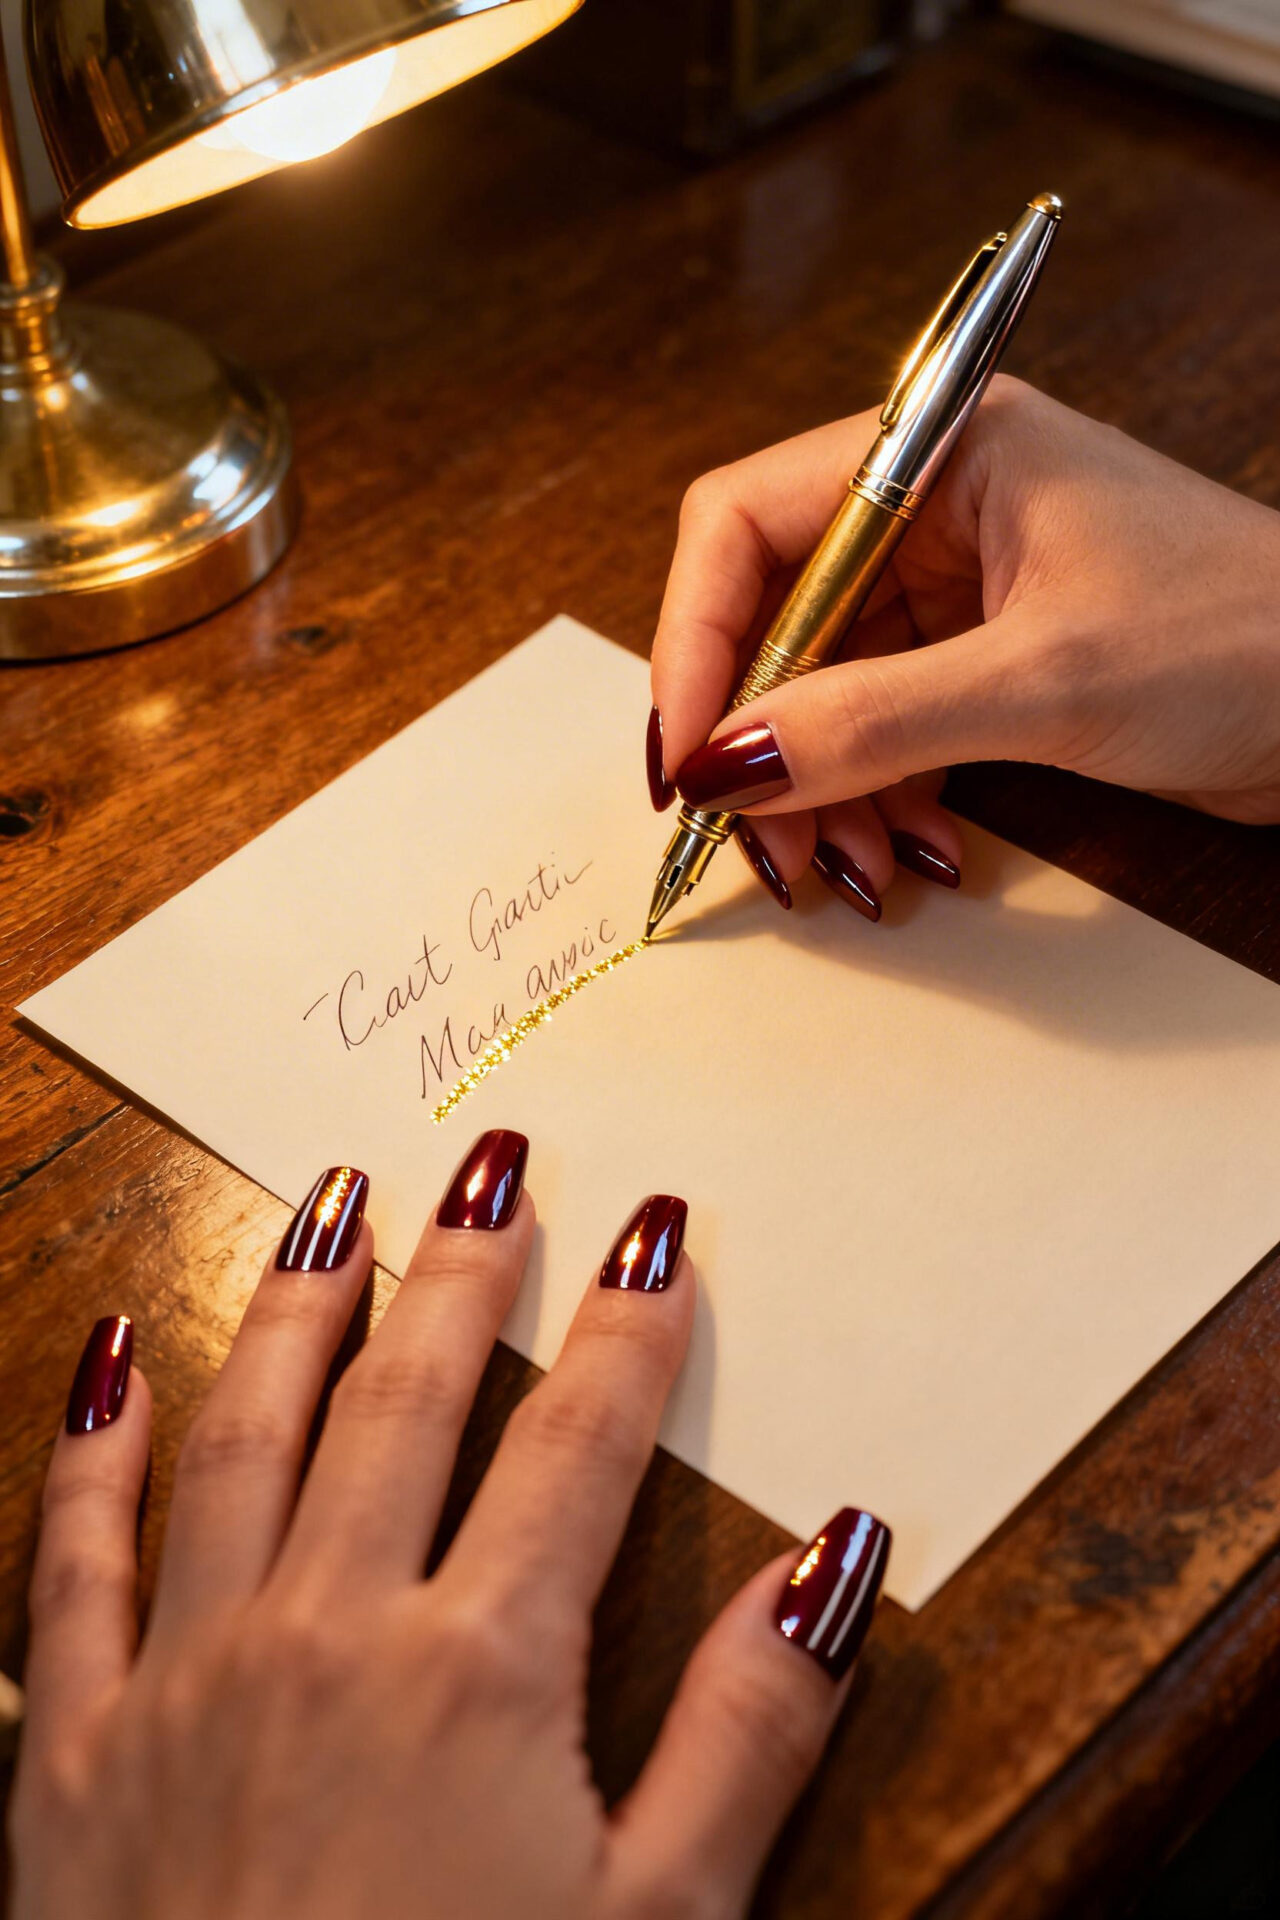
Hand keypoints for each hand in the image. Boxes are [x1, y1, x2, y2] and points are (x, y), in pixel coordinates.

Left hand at [11, 1136, 888, 1919]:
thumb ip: (748, 1735)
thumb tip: (831, 1561)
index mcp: (479, 1671)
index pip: (578, 1447)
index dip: (629, 1330)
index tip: (656, 1232)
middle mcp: (329, 1632)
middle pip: (411, 1403)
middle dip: (463, 1271)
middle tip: (491, 1165)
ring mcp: (191, 1674)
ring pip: (252, 1434)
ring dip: (299, 1307)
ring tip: (335, 1204)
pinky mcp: (75, 1741)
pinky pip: (74, 1557)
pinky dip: (96, 1448)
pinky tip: (116, 1355)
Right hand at [648, 377, 1279, 915]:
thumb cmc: (1247, 636)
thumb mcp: (1044, 681)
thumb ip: (873, 721)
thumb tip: (727, 764)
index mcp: (940, 453)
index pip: (747, 525)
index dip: (696, 643)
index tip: (687, 758)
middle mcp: (935, 511)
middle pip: (774, 620)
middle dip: (760, 743)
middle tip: (755, 843)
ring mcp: (960, 592)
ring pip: (822, 691)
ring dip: (817, 791)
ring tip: (846, 870)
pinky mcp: (986, 664)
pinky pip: (881, 731)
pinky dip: (875, 798)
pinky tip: (907, 851)